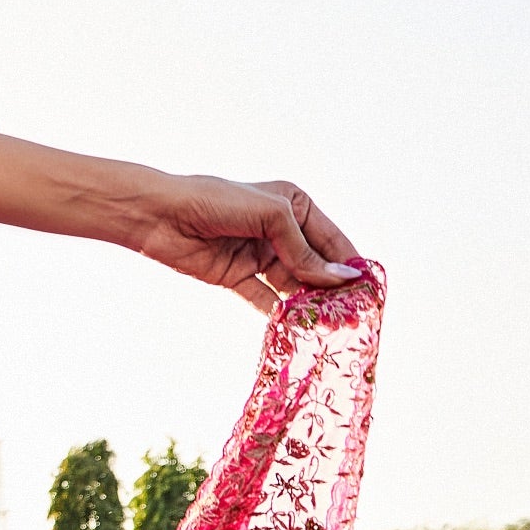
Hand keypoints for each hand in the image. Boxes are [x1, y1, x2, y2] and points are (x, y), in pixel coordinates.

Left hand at [124, 175, 362, 313]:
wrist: (160, 215)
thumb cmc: (216, 201)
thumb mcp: (271, 216)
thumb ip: (304, 250)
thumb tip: (341, 279)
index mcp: (294, 204)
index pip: (332, 239)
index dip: (350, 263)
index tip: (370, 290)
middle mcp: (280, 230)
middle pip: (315, 265)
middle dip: (333, 289)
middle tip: (353, 316)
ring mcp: (258, 255)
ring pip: (293, 285)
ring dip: (310, 304)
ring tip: (330, 326)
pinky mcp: (237, 278)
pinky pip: (266, 299)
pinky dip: (280, 313)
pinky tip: (297, 329)